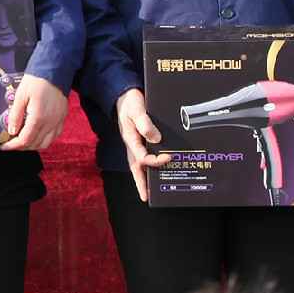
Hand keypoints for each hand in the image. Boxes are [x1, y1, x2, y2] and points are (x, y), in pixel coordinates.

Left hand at [0, 75, 66, 151]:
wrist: (54, 70)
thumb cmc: (36, 80)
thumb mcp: (20, 95)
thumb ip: (15, 115)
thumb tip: (11, 131)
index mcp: (39, 118)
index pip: (25, 140)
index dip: (13, 146)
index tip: (5, 146)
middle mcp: (50, 123)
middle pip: (35, 144)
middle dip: (21, 147)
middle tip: (11, 143)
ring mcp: (58, 121)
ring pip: (46, 143)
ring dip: (33, 145)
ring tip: (22, 140)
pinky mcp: (62, 118)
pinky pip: (54, 136)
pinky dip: (44, 140)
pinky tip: (37, 135)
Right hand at [115, 88, 170, 203]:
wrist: (124, 95)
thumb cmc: (130, 102)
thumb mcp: (137, 109)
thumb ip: (145, 123)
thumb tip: (156, 139)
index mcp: (130, 139)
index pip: (142, 157)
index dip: (155, 161)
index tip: (169, 157)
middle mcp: (132, 145)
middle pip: (135, 168)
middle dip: (140, 183)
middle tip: (146, 198)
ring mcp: (135, 144)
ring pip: (139, 165)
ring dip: (145, 177)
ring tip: (151, 191)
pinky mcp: (139, 141)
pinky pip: (144, 157)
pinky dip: (149, 165)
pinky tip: (158, 169)